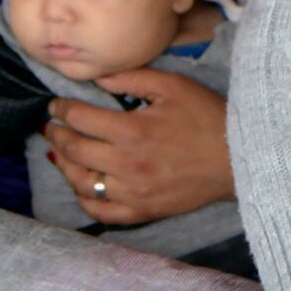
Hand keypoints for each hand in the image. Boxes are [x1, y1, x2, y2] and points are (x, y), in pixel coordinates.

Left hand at [42, 70, 229, 224]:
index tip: (56, 105)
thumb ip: (131, 78)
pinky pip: (102, 212)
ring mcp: (133, 192)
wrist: (238, 159)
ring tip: (59, 154)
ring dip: (64, 166)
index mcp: (131, 131)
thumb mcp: (172, 86)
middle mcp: (126, 165)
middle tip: (52, 126)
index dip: (62, 109)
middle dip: (57, 134)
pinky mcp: (143, 211)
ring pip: (82, 183)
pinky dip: (85, 200)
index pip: (80, 119)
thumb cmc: (206, 118)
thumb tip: (97, 78)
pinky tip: (82, 186)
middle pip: (74, 150)